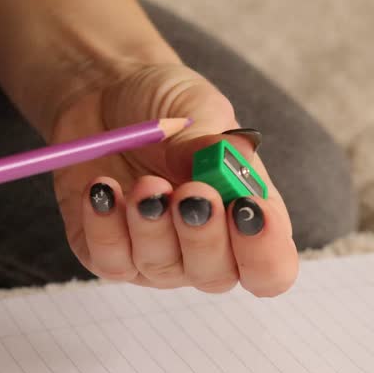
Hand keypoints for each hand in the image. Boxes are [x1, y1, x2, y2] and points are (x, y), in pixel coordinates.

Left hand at [50, 63, 298, 295]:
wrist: (103, 96)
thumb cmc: (164, 106)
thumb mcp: (195, 108)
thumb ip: (210, 141)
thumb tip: (231, 157)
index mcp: (245, 214)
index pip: (270, 265)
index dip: (264, 250)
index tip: (247, 208)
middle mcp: (205, 246)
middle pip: (216, 276)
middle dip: (203, 237)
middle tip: (190, 193)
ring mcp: (156, 255)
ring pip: (160, 268)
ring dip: (151, 225)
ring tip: (144, 183)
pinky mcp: (108, 252)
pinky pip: (109, 259)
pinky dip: (105, 226)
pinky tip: (103, 188)